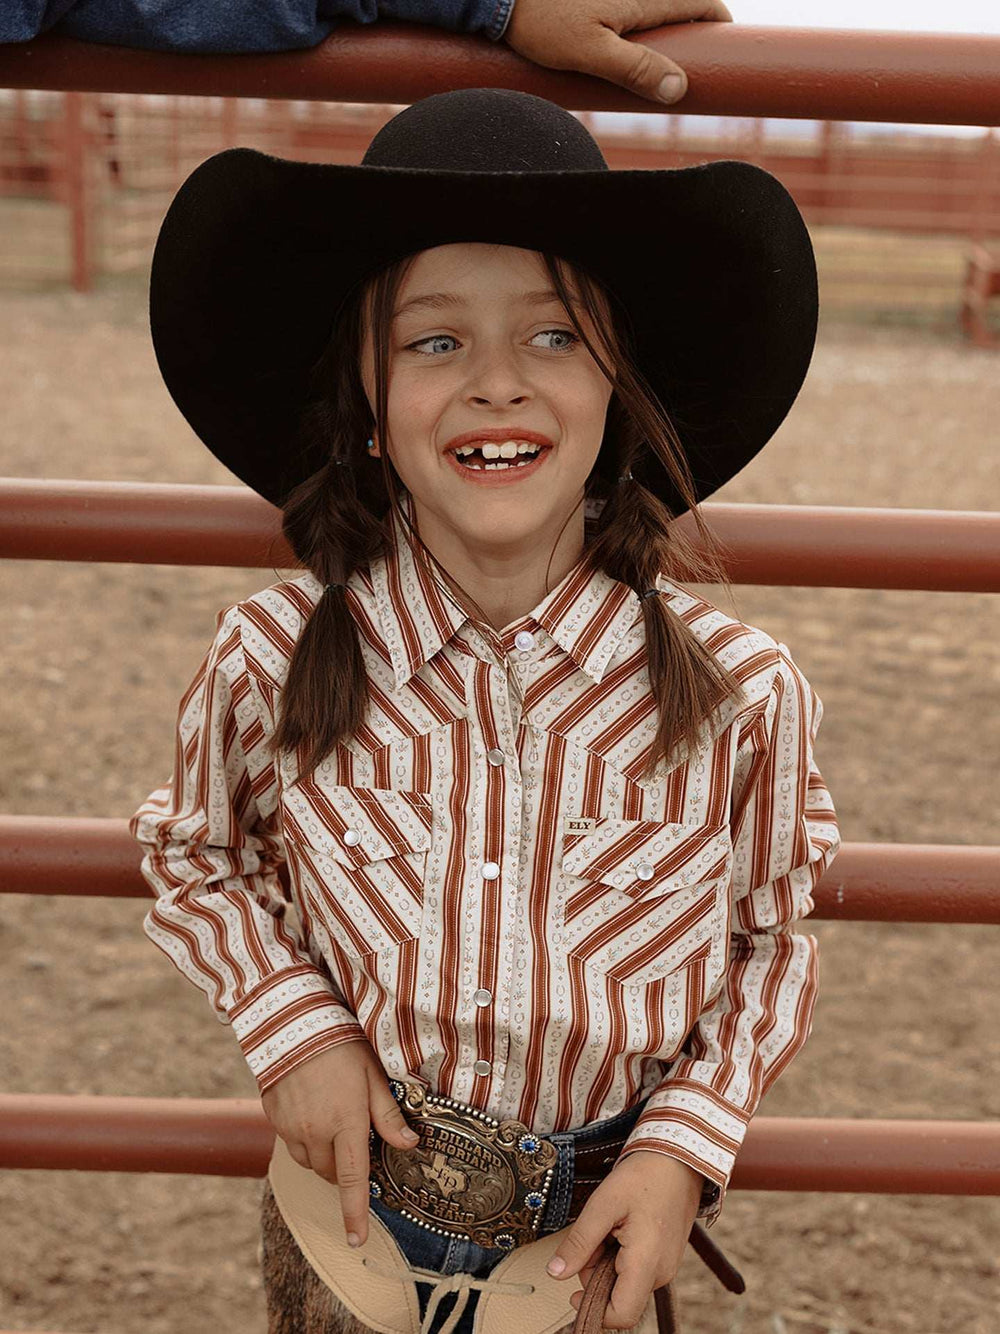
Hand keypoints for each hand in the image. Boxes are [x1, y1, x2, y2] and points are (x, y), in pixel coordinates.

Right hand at [260, 1038, 419, 1246]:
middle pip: (332, 1173)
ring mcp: (291, 1127)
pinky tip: (313, 1112)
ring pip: (310, 1162)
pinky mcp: (273, 1118)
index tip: (356, 1240)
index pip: (353, 1181)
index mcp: (346, 1124)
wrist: (293, 1024)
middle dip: (346, 1167)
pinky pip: (291, 1143)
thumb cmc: (342, 1046)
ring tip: (334, 1122)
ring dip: (324, 1156)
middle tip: (356, 1139)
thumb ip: (389, 1115)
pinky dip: (304, 1139)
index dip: (355, 1213)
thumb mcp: (374, 1076)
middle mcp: (315, 1132)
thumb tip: (410, 1145)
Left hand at [503, 0, 733, 106]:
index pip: (703, 2)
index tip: (726, 57)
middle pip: (684, 7)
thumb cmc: (541, 21)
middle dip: (694, 37)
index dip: (720, 27)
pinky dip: (643, 32)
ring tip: (662, 71)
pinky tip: (630, 56)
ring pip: (659, 11)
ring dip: (666, 36)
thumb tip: (678, 88)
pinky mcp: (602, 2)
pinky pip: (635, 14)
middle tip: (691, 74)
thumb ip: (634, 69)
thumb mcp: (588, 52)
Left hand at [544, 1150, 702, 1329]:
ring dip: (607, 1264)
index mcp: (647, 1263)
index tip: (573, 1291)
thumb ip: (579, 1242)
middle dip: (596, 1277)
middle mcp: (661, 1273)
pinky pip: (637, 1270)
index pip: (621, 1315)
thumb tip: (555, 1274)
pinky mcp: (667, 1258)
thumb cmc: (643, 1177)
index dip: (593, 1310)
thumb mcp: (603, 1204)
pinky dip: (621, 1257)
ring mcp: (667, 1266)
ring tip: (610, 1227)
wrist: (678, 1159)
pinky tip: (622, 1230)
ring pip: (626, 1283)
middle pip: (619, 1298)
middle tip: (595, 1237)